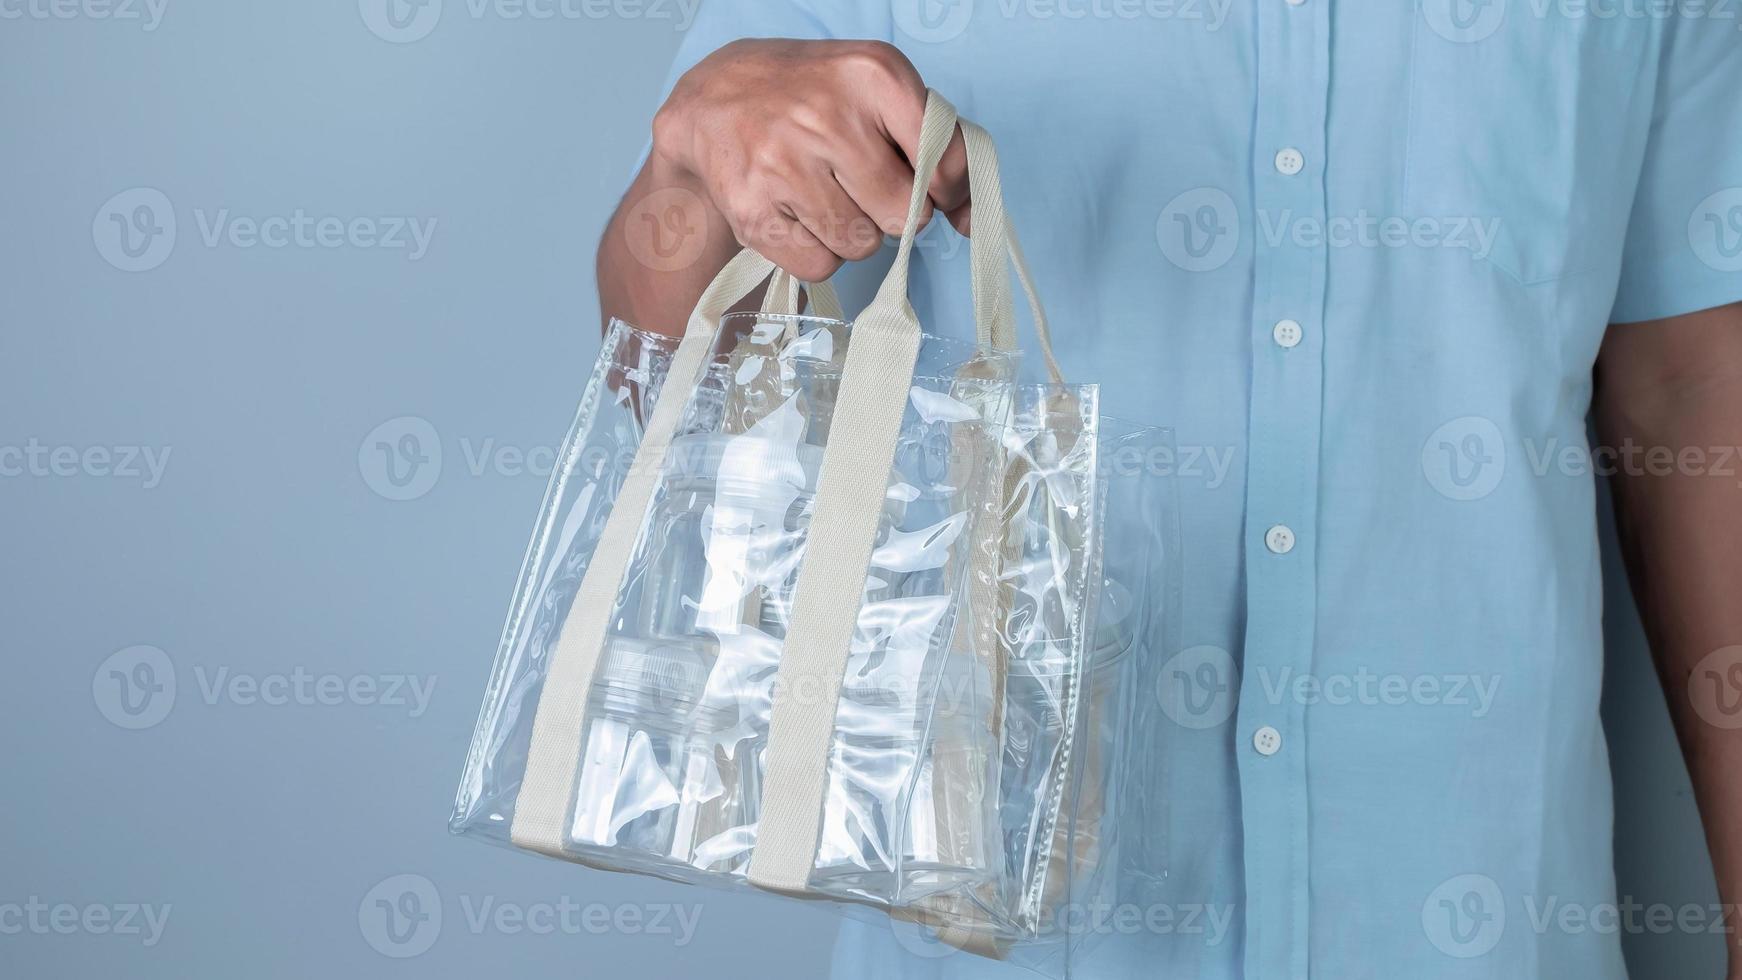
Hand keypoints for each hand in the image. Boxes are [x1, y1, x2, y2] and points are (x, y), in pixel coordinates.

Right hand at [648, 38, 969, 281]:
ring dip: (852, 232)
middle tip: (859, 184)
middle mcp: (826, 115)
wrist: (714, 100)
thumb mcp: (877, 92)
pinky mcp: (752, 210)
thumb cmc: (813, 98)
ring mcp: (783, 164)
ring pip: (862, 245)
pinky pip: (820, 266)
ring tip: (823, 194)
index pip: (945, 163)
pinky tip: (797, 214)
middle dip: (890, 210)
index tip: (931, 188)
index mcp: (872, 74)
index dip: (946, 190)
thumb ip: (937, 145)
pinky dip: (817, 252)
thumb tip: (972, 219)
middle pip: (904, 215)